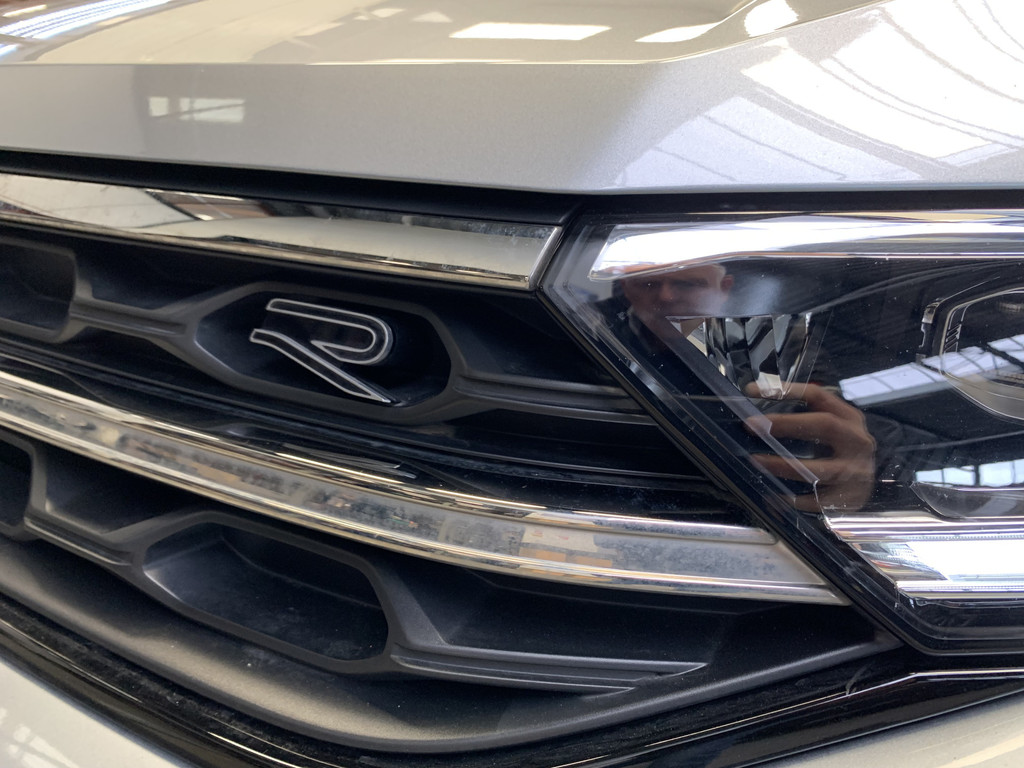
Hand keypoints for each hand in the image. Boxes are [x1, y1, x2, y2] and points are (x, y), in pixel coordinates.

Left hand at [746, 383, 875, 511]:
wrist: (866, 485)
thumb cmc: (838, 451)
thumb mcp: (827, 429)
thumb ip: (800, 417)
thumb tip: (754, 404)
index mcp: (848, 417)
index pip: (818, 395)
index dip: (787, 390)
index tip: (753, 391)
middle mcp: (857, 440)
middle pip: (825, 424)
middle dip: (786, 423)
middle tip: (752, 425)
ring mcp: (858, 470)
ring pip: (820, 468)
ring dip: (784, 465)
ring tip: (757, 461)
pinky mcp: (854, 497)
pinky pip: (820, 500)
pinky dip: (795, 499)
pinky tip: (774, 496)